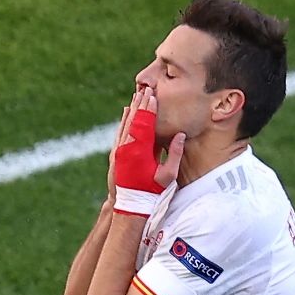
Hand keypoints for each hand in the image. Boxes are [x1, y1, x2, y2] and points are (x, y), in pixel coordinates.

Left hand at [112, 87, 185, 208]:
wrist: (129, 204)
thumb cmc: (151, 191)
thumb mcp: (167, 176)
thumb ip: (174, 154)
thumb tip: (180, 135)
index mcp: (140, 150)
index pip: (145, 123)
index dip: (149, 108)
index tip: (153, 95)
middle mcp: (127, 147)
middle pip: (133, 119)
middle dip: (140, 103)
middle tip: (145, 89)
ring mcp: (119, 149)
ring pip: (125, 123)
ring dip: (132, 109)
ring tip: (137, 96)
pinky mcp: (115, 153)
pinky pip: (120, 131)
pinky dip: (124, 120)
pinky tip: (126, 112)